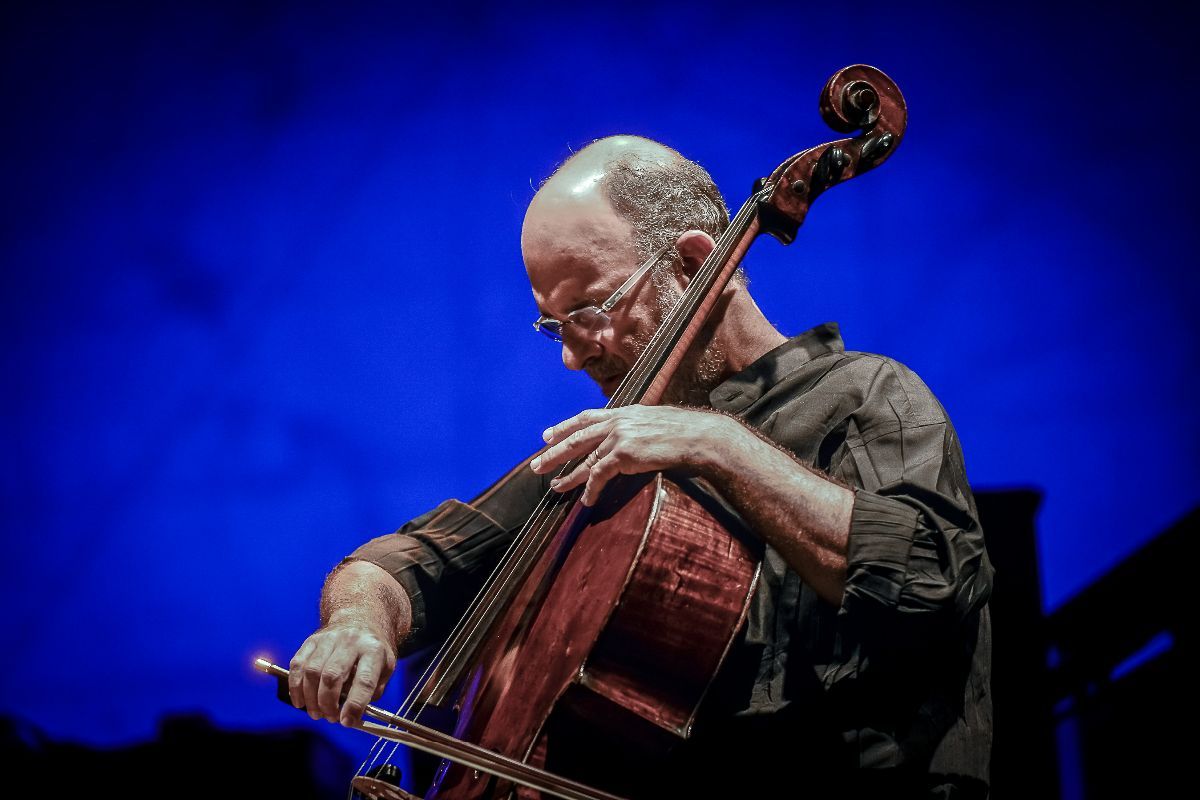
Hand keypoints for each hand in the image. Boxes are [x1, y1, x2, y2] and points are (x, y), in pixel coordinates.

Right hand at [288, 619, 396, 726]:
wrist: (360, 620)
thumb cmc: (372, 651)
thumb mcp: (385, 668)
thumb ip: (372, 692)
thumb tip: (351, 715)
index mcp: (373, 650)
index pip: (364, 680)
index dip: (354, 705)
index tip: (346, 722)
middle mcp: (351, 641)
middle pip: (332, 675)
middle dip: (328, 703)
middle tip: (330, 717)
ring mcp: (329, 638)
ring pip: (312, 671)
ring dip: (311, 699)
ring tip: (316, 713)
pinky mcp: (312, 640)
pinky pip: (298, 665)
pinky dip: (295, 687)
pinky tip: (300, 701)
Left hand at [529, 405, 736, 505]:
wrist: (699, 436)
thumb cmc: (683, 431)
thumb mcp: (653, 422)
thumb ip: (635, 427)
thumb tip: (630, 439)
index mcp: (622, 412)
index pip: (585, 418)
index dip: (564, 427)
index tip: (546, 436)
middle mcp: (617, 422)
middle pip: (576, 438)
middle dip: (554, 453)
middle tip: (536, 465)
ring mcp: (619, 437)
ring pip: (584, 459)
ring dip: (568, 476)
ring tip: (555, 487)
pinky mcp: (623, 454)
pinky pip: (599, 475)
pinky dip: (591, 489)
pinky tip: (586, 500)